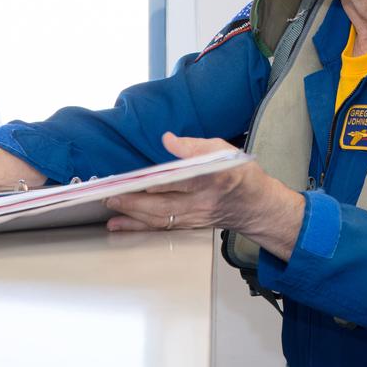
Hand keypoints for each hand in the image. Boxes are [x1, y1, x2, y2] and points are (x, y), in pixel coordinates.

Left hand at [105, 133, 305, 260]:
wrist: (255, 205)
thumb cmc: (240, 174)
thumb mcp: (223, 149)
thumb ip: (194, 145)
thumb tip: (168, 140)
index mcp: (217, 178)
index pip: (190, 180)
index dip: (167, 181)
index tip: (147, 179)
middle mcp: (205, 201)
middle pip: (167, 204)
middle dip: (137, 202)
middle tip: (113, 196)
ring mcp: (196, 216)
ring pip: (161, 218)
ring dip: (133, 216)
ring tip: (111, 209)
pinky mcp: (190, 225)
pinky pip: (162, 226)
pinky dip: (139, 225)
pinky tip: (121, 223)